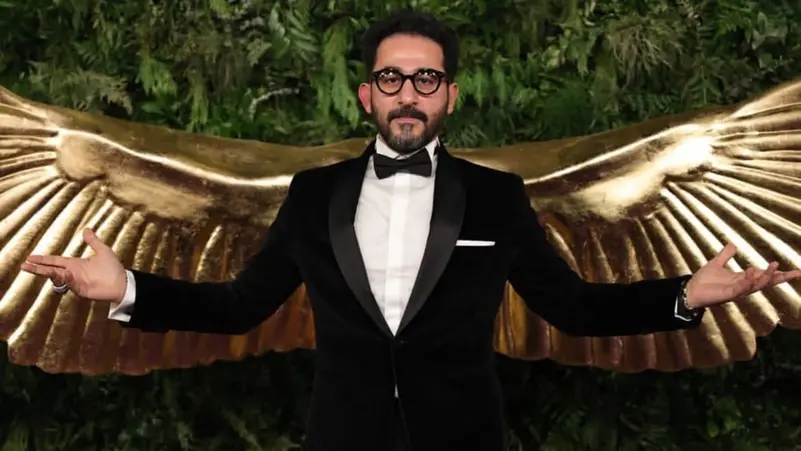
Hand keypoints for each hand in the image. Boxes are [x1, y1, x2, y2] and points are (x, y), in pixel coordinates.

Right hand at [21, 228, 126, 301]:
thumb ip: (93, 241)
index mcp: (75, 264)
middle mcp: (72, 273)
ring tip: (34, 268)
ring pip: (57, 278)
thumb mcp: (103, 251)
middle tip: (24, 266)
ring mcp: (75, 282)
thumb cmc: (113, 269)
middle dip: (37, 268)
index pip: (55, 261)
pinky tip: (64, 273)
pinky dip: (66, 279)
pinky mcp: (80, 290)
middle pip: (51, 270)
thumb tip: (86, 230)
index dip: (43, 259)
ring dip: (47, 273)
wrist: (122, 283)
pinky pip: (69, 284)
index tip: (30, 257)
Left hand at [685, 243, 800, 308]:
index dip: (779, 274)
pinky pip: (741, 288)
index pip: (765, 276)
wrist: (690, 290)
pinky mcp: (727, 295)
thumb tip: (732, 244)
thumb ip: (725, 255)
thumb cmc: (703, 281)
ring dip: (765, 276)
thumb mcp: (716, 264)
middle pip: (766, 283)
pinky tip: (752, 272)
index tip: (796, 271)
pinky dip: (747, 281)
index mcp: (743, 279)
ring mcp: (736, 291)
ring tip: (774, 265)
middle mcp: (743, 286)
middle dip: (780, 278)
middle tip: (796, 273)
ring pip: (756, 285)